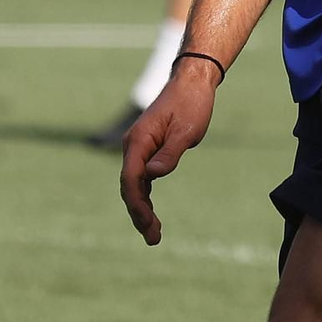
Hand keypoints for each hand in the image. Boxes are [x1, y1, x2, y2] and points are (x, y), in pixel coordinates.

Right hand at [120, 61, 218, 243]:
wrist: (192, 83)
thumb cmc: (191, 104)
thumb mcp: (186, 131)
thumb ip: (170, 154)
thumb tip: (153, 175)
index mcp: (139, 141)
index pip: (131, 178)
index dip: (137, 203)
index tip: (147, 222)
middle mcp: (134, 145)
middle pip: (130, 186)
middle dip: (139, 214)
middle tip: (153, 238)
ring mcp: (139, 147)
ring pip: (134, 184)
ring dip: (141, 209)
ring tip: (153, 235)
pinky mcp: (148, 149)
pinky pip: (141, 178)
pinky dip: (145, 197)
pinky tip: (151, 214)